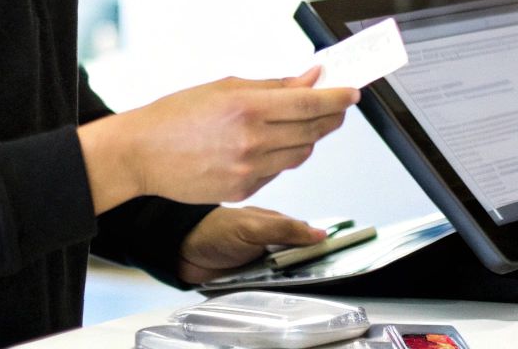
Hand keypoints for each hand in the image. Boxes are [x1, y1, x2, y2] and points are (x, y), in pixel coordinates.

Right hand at [86, 66, 357, 206]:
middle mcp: (252, 140)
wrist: (141, 153)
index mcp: (247, 107)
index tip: (353, 92)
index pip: (310, 103)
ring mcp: (249, 169)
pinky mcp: (243, 190)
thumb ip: (272, 86)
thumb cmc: (178, 114)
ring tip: (302, 122)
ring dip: (309, 136)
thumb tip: (310, 79)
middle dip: (330, 115)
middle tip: (336, 104)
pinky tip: (269, 143)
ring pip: (301, 153)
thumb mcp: (225, 87)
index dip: (338, 98)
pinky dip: (282, 156)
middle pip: (313, 130)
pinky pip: (279, 171)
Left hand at [175, 206, 326, 283]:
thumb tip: (321, 234)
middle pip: (298, 259)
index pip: (305, 235)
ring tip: (299, 287)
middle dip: (306, 267)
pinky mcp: (248, 280)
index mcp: (274, 224)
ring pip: (284, 275)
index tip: (337, 257)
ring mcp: (259, 263)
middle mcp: (269, 243)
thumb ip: (285, 230)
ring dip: (288, 281)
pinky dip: (272, 291)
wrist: (180, 251)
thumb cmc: (215, 231)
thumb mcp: (253, 227)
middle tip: (318, 277)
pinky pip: (267, 288)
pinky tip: (278, 294)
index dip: (321, 245)